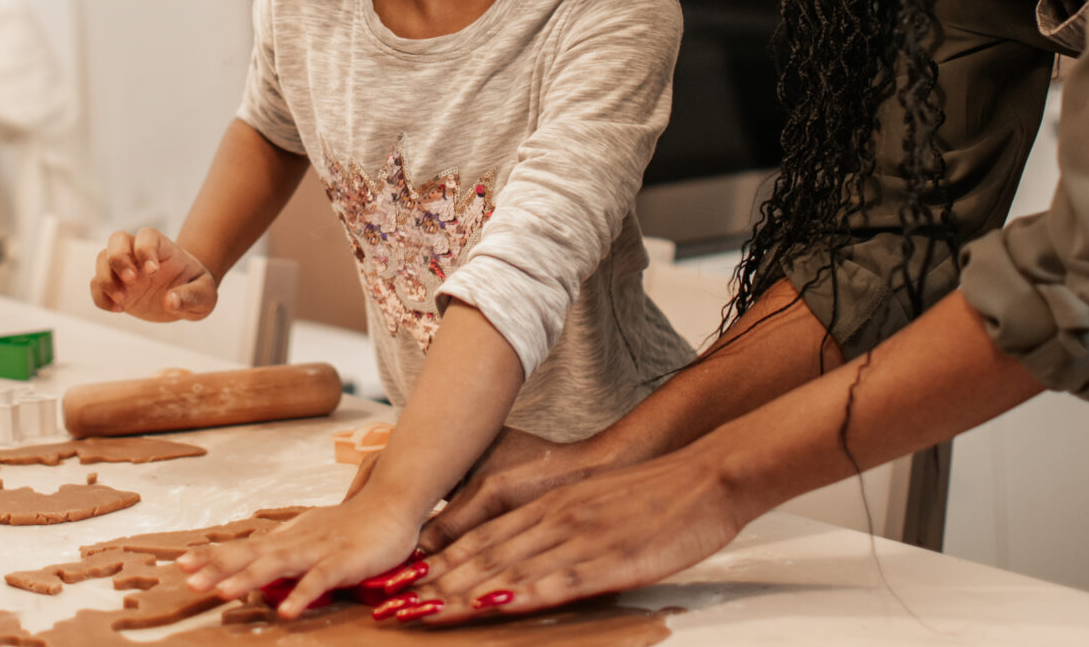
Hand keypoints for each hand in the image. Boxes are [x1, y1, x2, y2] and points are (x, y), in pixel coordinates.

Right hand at [88, 228, 216, 320]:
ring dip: (106, 279)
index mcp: (164, 248)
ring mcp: (125, 269)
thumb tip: (170, 301)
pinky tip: (118, 310)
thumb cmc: (197, 290)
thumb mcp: (205, 296)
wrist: (184, 297)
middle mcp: (140, 254)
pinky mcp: (115, 286)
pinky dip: (100, 297)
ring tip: (123, 300)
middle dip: (118, 258)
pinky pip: (96, 285)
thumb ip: (192, 297)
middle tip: (131, 281)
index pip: (148, 236)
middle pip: (117, 239)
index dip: (145, 250)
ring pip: (102, 258)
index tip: (152, 272)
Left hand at [176, 494, 423, 617]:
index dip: (214, 556)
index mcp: (288, 536)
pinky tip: (285, 611)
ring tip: (223, 594)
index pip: (245, 546)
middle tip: (189, 581)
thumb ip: (285, 553)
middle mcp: (297, 540)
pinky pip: (319, 579)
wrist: (392, 503)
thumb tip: (254, 570)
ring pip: (278, 563)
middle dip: (220, 568)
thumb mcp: (311, 537)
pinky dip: (301, 594)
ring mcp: (320, 549)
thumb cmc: (353, 525)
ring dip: (249, 578)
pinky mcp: (344, 560)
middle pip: (253, 553)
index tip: (183, 565)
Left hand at [403, 444, 751, 622]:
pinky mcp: (609, 558)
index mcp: (546, 506)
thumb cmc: (645, 492)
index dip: (432, 566)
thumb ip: (544, 523)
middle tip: (388, 608)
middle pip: (480, 558)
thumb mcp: (585, 500)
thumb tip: (509, 559)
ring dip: (461, 595)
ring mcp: (579, 538)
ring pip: (509, 569)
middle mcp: (552, 520)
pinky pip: (560, 580)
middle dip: (431, 587)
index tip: (394, 586)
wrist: (700, 475)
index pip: (476, 540)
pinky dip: (523, 595)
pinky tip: (498, 605)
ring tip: (421, 614)